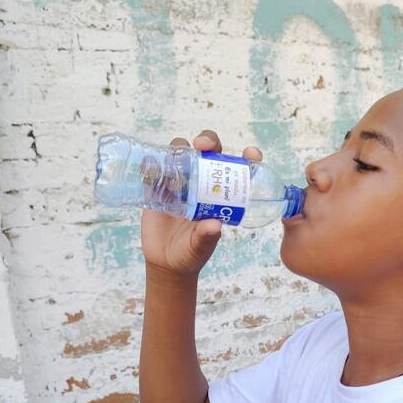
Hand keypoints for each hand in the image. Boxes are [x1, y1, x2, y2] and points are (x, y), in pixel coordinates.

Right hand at [141, 130, 263, 276]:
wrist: (166, 261)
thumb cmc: (191, 252)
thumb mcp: (201, 247)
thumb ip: (207, 237)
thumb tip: (214, 225)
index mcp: (220, 193)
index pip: (238, 168)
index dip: (248, 157)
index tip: (251, 154)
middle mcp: (201, 182)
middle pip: (207, 151)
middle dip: (208, 141)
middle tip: (203, 145)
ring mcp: (179, 182)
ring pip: (180, 153)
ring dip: (179, 149)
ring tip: (175, 163)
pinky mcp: (157, 188)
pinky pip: (153, 169)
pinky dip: (151, 164)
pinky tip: (151, 169)